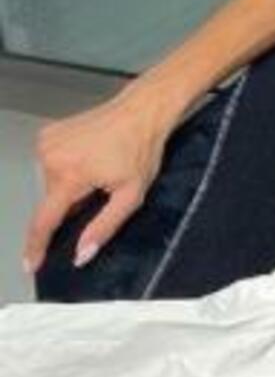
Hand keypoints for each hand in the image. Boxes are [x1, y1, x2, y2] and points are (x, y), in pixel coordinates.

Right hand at [23, 86, 174, 273]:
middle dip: (70, 205)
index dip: (36, 247)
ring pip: (50, 183)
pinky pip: (51, 164)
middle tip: (99, 190)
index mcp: (70, 175)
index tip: (30, 264)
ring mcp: (46, 143)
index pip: (44, 221)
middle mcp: (51, 157)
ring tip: (97, 169)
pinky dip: (65, 168)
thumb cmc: (142, 148)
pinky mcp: (47, 134)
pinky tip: (87, 158)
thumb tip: (81, 254)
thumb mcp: (131, 195)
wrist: (141, 111)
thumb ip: (104, 227)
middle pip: (51, 201)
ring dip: (68, 186)